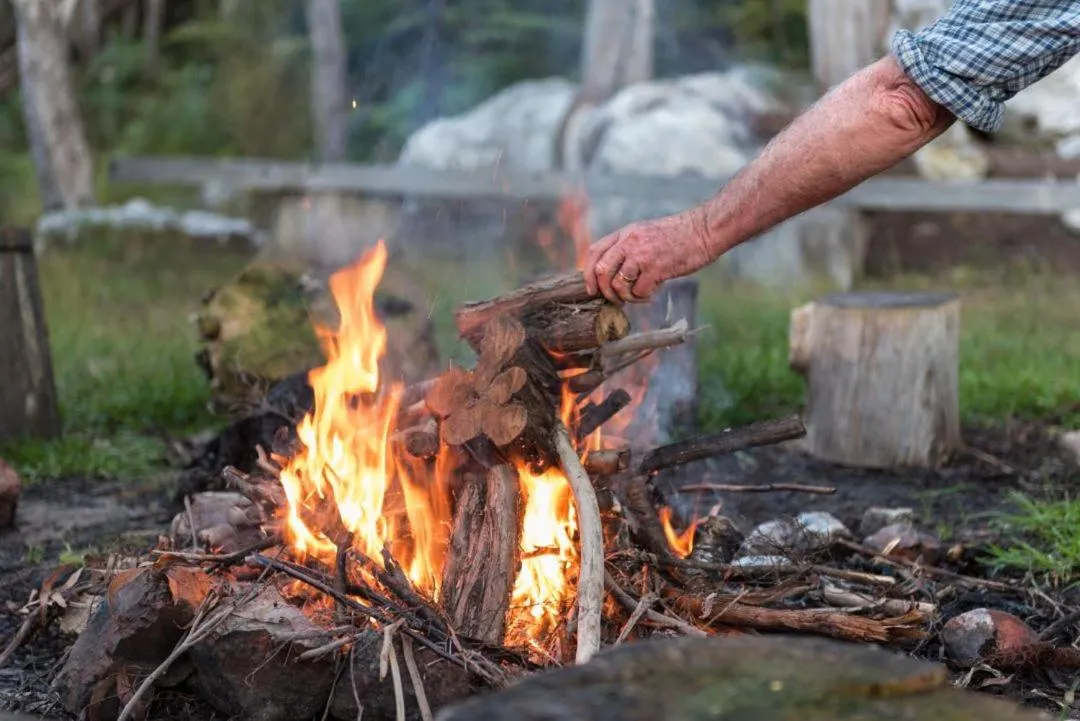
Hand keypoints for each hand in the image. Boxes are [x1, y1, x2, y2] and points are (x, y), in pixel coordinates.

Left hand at [583, 207, 715, 303]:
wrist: (704, 230)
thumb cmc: (678, 235)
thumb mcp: (646, 233)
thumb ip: (628, 248)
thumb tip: (613, 274)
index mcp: (625, 233)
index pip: (594, 252)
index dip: (587, 274)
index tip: (592, 289)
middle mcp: (629, 242)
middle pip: (601, 271)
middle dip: (605, 291)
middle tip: (615, 299)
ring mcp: (642, 255)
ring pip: (618, 284)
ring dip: (626, 297)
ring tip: (638, 295)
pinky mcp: (657, 268)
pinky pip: (638, 291)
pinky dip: (643, 297)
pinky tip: (653, 291)